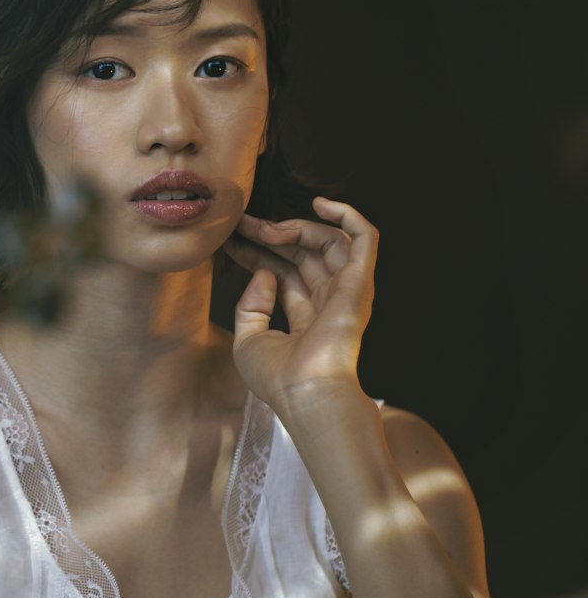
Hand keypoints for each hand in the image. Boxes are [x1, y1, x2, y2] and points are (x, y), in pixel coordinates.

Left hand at [225, 196, 377, 415]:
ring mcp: (346, 290)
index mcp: (305, 318)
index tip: (233, 239)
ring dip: (296, 227)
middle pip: (302, 254)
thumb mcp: (248, 341)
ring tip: (268, 229)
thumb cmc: (279, 379)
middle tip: (243, 224)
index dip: (259, 252)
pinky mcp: (360, 282)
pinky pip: (365, 238)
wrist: (306, 393)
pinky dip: (349, 215)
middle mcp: (328, 301)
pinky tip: (322, 204)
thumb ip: (250, 306)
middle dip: (271, 234)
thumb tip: (264, 273)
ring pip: (328, 241)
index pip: (284, 272)